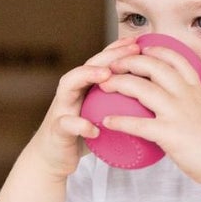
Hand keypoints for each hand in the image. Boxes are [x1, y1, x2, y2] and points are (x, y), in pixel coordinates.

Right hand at [31, 36, 141, 178]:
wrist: (52, 159)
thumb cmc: (81, 134)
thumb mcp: (99, 114)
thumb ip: (115, 103)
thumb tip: (148, 98)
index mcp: (83, 88)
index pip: (100, 63)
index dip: (116, 50)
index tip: (136, 42)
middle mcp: (70, 93)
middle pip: (86, 66)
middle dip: (108, 56)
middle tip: (130, 50)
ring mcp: (61, 109)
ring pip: (68, 86)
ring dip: (86, 76)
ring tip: (106, 75)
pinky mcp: (56, 131)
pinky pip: (66, 125)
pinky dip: (79, 125)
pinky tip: (94, 129)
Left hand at [97, 44, 200, 183]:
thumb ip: (192, 105)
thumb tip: (179, 108)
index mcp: (195, 89)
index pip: (175, 58)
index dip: (156, 49)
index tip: (141, 47)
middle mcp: (185, 95)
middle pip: (152, 66)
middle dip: (129, 61)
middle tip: (112, 65)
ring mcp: (177, 112)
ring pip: (141, 88)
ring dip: (118, 83)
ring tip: (103, 85)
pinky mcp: (169, 133)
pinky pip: (138, 124)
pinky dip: (119, 121)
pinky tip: (106, 122)